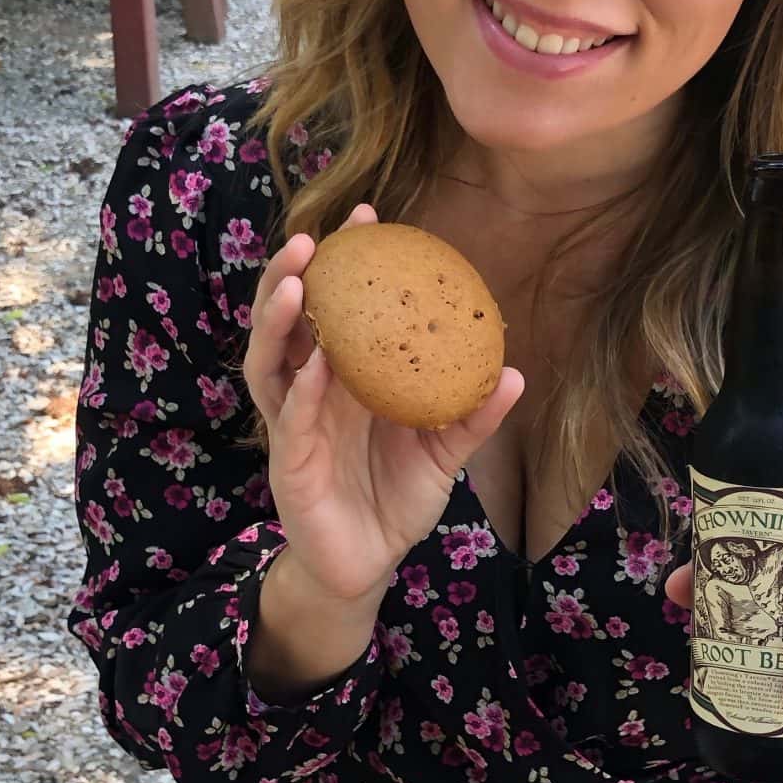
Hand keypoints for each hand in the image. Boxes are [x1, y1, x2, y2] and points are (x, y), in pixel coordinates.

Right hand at [243, 205, 524, 605]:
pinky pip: (293, 419)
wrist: (369, 565)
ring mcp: (293, 425)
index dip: (346, 264)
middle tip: (315, 238)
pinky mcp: (289, 464)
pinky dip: (304, 388)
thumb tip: (513, 373)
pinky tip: (319, 360)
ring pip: (269, 361)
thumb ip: (472, 415)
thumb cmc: (396, 500)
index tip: (367, 218)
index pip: (334, 309)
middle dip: (292, 275)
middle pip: (286, 322)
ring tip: (298, 280)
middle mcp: (308, 393)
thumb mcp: (444, 452)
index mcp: (341, 380)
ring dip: (278, 318)